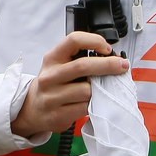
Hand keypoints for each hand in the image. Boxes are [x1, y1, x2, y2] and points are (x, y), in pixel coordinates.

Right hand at [10, 31, 128, 137]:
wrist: (33, 108)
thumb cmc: (53, 84)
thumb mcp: (59, 65)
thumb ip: (79, 59)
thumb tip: (111, 58)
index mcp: (52, 58)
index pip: (73, 40)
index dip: (94, 41)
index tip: (107, 48)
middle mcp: (50, 76)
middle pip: (83, 66)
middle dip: (108, 65)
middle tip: (123, 66)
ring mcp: (52, 96)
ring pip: (87, 91)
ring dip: (99, 91)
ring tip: (100, 91)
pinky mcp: (57, 115)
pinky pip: (85, 108)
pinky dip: (94, 106)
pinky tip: (93, 104)